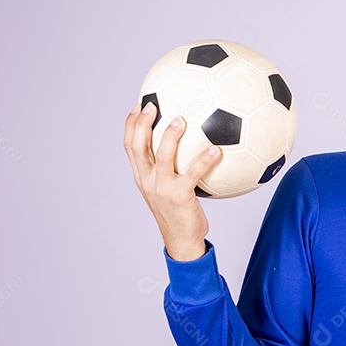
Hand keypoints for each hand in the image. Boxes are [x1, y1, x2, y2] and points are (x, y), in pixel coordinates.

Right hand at [123, 102, 220, 260]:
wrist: (181, 240)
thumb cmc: (179, 212)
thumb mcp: (167, 189)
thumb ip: (172, 168)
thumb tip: (189, 145)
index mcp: (142, 177)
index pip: (129, 146)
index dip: (130, 124)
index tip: (138, 104)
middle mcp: (147, 180)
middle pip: (138, 146)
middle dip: (141, 123)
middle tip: (152, 104)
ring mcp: (162, 188)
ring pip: (162, 156)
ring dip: (170, 136)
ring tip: (181, 120)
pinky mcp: (179, 196)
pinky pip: (193, 174)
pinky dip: (204, 160)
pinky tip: (216, 150)